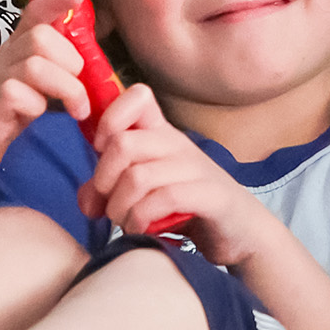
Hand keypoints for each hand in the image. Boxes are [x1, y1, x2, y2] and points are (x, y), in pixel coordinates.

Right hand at [0, 0, 97, 197]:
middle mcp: (4, 59)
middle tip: (78, 87)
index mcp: (14, 50)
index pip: (33, 14)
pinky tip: (39, 117)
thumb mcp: (27, 85)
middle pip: (41, 37)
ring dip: (66, 87)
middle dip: (70, 60)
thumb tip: (89, 65)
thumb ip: (51, 70)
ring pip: (35, 65)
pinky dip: (37, 106)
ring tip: (76, 109)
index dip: (55, 0)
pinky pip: (18, 94)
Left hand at [82, 85, 269, 265]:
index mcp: (162, 134)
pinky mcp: (210, 195)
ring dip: (120, 208)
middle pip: (123, 143)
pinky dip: (141, 219)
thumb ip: (110, 193)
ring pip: (138, 176)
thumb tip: (86, 202)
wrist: (243, 233)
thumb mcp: (144, 194)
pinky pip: (164, 199)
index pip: (137, 96)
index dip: (108, 118)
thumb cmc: (189, 210)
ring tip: (125, 223)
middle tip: (109, 204)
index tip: (101, 150)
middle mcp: (179, 144)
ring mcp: (197, 169)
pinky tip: (141, 231)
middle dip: (104, 180)